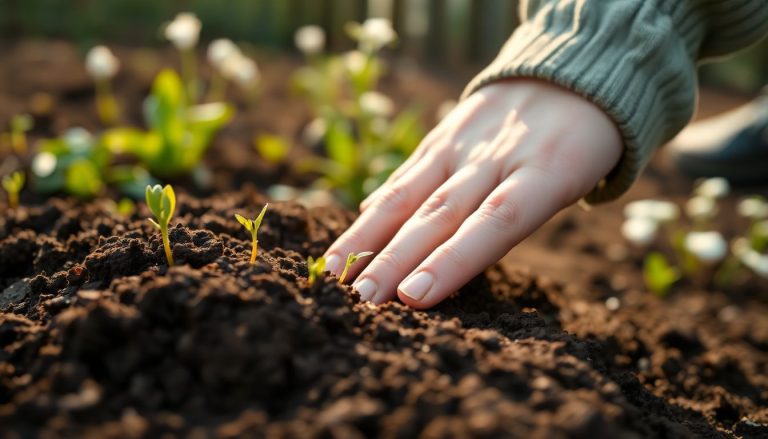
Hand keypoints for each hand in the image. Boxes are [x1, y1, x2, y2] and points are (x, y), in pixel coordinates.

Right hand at [323, 79, 621, 307]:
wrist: (572, 72)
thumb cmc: (580, 146)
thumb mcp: (572, 182)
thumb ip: (513, 220)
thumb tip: (458, 251)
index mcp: (547, 173)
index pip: (496, 222)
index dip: (453, 260)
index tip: (413, 296)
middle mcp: (499, 156)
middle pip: (442, 213)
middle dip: (398, 258)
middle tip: (362, 300)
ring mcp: (465, 141)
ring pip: (412, 192)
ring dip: (371, 235)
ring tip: (337, 271)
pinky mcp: (444, 132)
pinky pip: (408, 172)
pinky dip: (380, 203)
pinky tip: (354, 230)